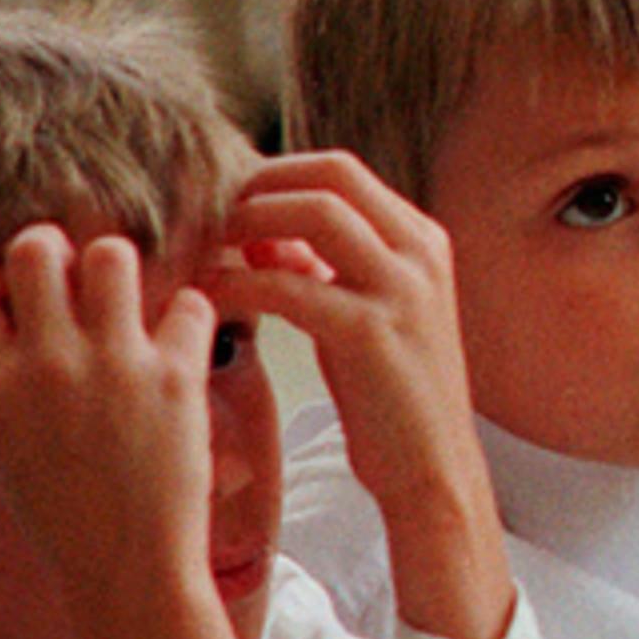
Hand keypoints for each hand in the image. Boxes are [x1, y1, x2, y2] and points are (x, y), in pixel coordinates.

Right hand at [0, 227, 256, 638]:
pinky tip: (180, 342)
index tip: (14, 299)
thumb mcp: (6, 442)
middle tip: (75, 281)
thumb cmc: (63, 513)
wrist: (125, 568)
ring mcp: (113, 365)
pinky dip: (189, 315)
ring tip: (127, 304)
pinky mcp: (176, 375)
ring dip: (121, 269)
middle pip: (36, 248)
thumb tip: (18, 312)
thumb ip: (7, 375)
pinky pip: (189, 302)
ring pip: (112, 255)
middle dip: (55, 252)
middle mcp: (46, 364)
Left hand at [210, 152, 512, 638]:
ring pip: (313, 214)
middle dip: (259, 186)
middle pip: (328, 175)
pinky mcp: (372, 333)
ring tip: (207, 249)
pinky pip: (290, 284)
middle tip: (207, 216)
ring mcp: (402, 290)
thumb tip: (258, 229)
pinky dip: (240, 282)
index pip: (339, 169)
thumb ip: (322, 266)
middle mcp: (420, 253)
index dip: (275, 174)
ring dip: (248, 223)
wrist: (431, 469)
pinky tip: (210, 297)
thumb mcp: (362, 314)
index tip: (228, 201)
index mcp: (422, 240)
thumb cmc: (389, 395)